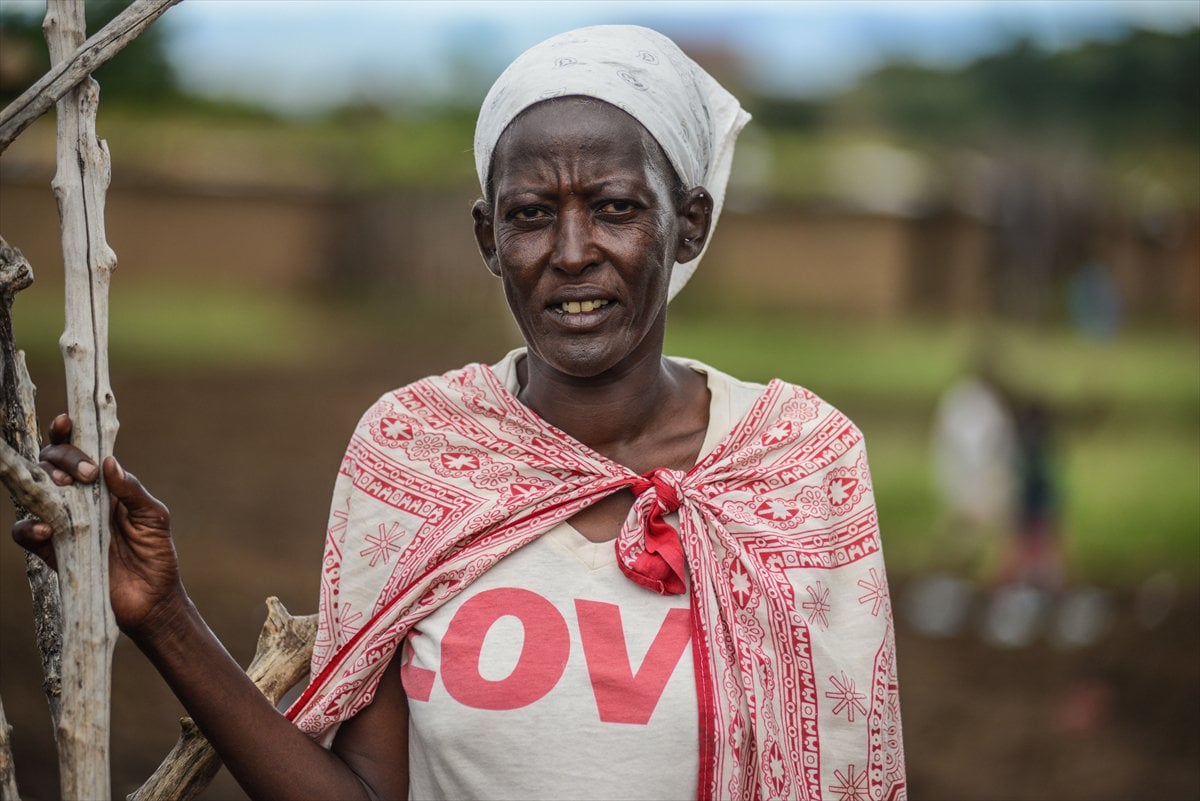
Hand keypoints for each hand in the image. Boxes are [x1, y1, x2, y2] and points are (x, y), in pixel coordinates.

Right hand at [12, 414, 186, 637]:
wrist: (152, 599)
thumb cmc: (156, 553)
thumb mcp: (154, 517)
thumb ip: (133, 491)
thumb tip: (108, 462)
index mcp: (104, 487)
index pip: (79, 454)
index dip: (67, 435)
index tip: (64, 422)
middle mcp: (79, 502)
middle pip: (52, 466)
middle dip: (62, 458)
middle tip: (83, 473)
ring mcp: (64, 525)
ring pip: (33, 494)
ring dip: (41, 484)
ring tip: (62, 487)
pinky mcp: (53, 552)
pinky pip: (27, 534)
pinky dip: (29, 526)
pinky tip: (47, 525)